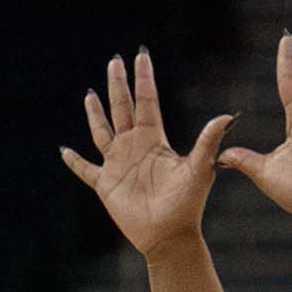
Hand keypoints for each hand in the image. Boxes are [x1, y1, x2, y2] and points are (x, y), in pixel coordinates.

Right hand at [54, 50, 232, 261]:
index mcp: (154, 139)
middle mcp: (134, 146)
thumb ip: (209, 142)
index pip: (147, 101)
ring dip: (95, 113)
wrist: (170, 235)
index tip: (141, 56)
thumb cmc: (188, 204)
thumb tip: (226, 117)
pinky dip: (74, 161)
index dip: (143, 79)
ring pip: (102, 131)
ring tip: (90, 94)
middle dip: (117, 85)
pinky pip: (85, 169)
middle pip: (122, 108)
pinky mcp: (105, 184)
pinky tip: (64, 150)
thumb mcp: (200, 169)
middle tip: (114, 61)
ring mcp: (118, 164)